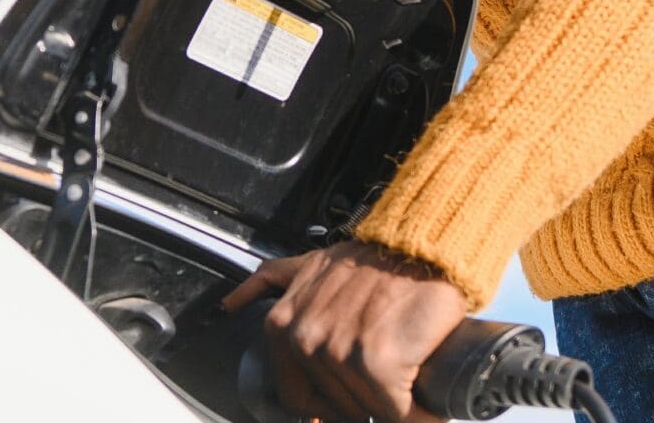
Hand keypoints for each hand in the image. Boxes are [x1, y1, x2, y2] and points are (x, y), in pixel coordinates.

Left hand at [221, 241, 467, 422]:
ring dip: (390, 404)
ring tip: (405, 374)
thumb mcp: (307, 264)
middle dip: (364, 400)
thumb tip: (231, 305)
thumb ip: (270, 282)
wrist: (420, 247)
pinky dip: (417, 411)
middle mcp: (304, 339)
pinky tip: (422, 392)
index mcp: (281, 325)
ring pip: (366, 411)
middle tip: (387, 377)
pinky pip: (397, 413)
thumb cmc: (373, 258)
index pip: (294, 397)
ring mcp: (338, 353)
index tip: (348, 397)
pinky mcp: (376, 363)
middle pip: (334, 407)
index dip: (324, 404)